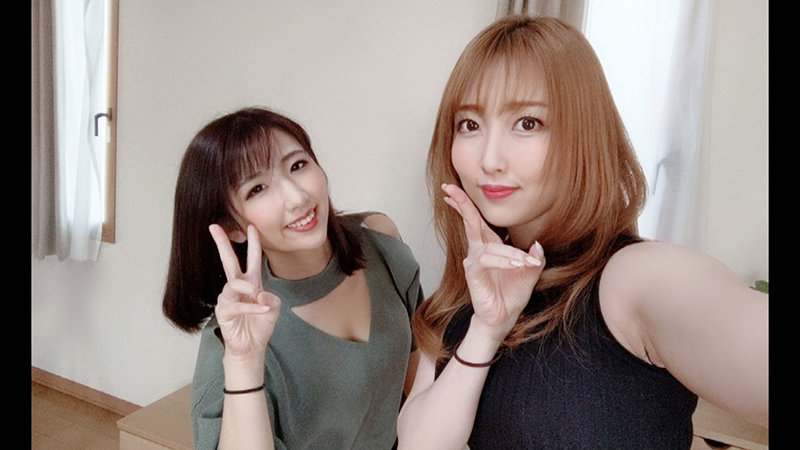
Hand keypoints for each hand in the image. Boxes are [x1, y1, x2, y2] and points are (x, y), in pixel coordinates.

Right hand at [209, 223, 280, 359]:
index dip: (252, 242)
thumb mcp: (274, 308)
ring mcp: (228, 298)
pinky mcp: (223, 312)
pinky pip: (236, 305)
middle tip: (214, 227)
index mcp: (251, 281)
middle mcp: (237, 287)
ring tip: (258, 296)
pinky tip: (262, 310)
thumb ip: (271, 298)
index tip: (252, 226)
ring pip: (233, 284)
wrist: (251, 346)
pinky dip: (251, 308)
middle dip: (222, 243)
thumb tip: (260, 295)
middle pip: (228, 261)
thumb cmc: (261, 325)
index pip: (251, 258)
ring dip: (248, 288)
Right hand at [442, 184, 545, 339]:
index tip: (452, 191)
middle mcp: (479, 251)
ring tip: (526, 263)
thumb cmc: (511, 295)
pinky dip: (502, 261)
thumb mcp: (530, 273)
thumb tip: (537, 244)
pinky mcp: (473, 273)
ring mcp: (474, 262)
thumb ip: (535, 257)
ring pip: (490, 246)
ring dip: (510, 253)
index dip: (466, 205)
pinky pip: (486, 260)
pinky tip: (515, 265)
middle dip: (461, 204)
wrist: (503, 319)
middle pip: (470, 222)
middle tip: (448, 189)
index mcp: (489, 247)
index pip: (477, 221)